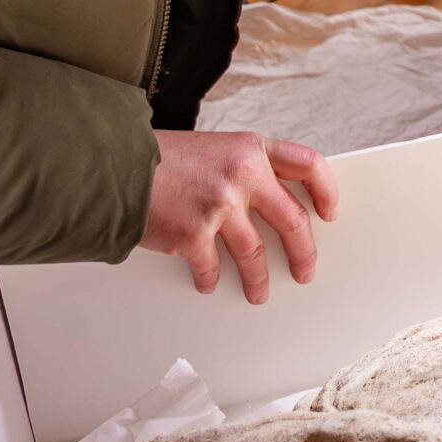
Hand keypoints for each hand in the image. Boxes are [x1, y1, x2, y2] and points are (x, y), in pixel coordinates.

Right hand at [142, 131, 341, 303]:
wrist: (113, 166)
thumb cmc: (158, 158)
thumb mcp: (212, 148)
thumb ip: (241, 169)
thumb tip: (264, 204)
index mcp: (251, 148)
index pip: (309, 163)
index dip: (326, 190)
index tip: (329, 212)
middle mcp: (243, 175)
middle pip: (293, 220)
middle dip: (303, 252)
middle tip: (305, 270)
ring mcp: (220, 206)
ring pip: (256, 254)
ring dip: (258, 279)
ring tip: (258, 292)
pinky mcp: (193, 234)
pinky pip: (212, 268)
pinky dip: (211, 279)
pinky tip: (209, 283)